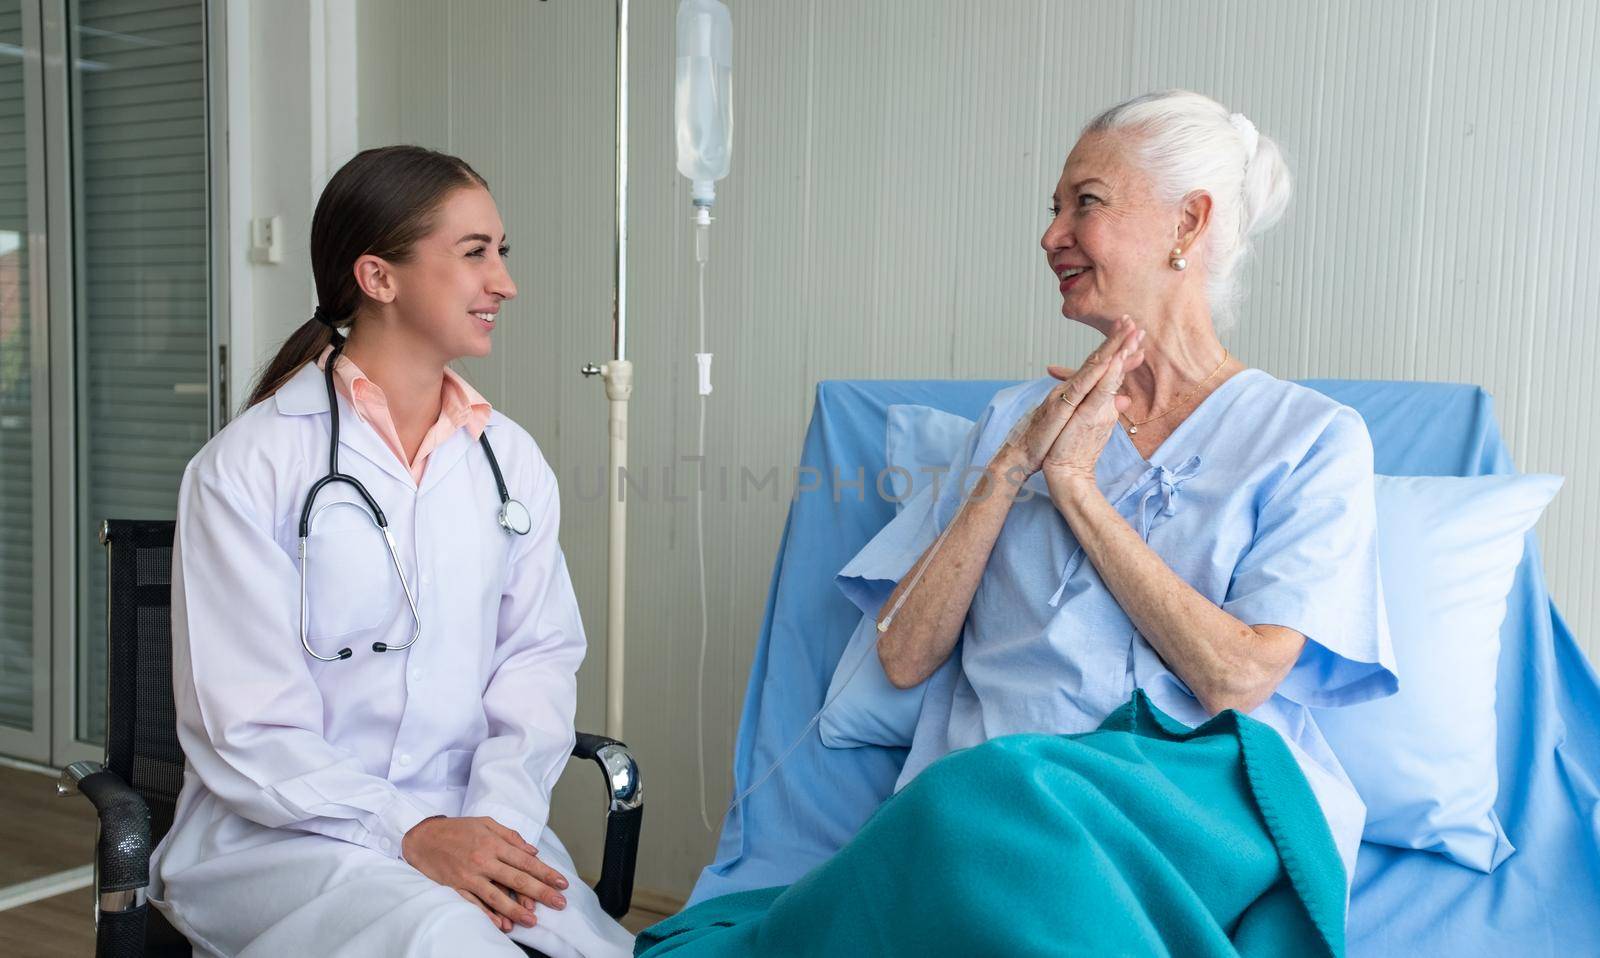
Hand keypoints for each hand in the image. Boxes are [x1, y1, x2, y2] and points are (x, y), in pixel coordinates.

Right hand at [401, 816, 568, 933]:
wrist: (422, 838)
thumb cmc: (457, 829)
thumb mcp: (485, 823)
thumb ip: (510, 836)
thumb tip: (532, 852)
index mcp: (493, 843)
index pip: (526, 861)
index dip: (546, 873)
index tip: (562, 883)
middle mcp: (483, 860)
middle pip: (517, 880)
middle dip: (541, 892)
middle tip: (559, 904)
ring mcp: (469, 876)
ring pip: (497, 896)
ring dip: (517, 910)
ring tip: (533, 920)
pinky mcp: (456, 888)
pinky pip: (474, 904)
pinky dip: (488, 915)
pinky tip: (502, 924)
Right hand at [999, 317, 1144, 477]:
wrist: (1025, 455)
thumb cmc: (1050, 440)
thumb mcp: (1081, 421)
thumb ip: (1101, 406)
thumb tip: (1123, 398)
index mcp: (1078, 391)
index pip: (1101, 366)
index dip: (1118, 349)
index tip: (1134, 333)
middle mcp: (1072, 388)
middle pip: (1097, 360)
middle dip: (1116, 339)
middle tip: (1132, 320)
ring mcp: (1065, 395)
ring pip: (1091, 368)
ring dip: (1109, 349)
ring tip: (1126, 332)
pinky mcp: (1060, 407)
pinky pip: (1080, 388)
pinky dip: (1094, 374)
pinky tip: (1108, 362)